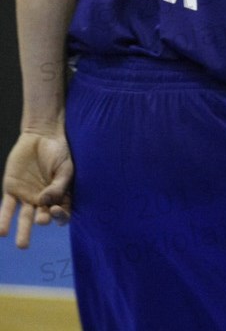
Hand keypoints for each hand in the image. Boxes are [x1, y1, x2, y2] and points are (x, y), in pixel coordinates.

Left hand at [1, 129, 73, 248]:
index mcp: (60, 196)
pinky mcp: (11, 190)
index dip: (60, 215)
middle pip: (43, 217)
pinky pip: (6, 207)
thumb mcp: (64, 168)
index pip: (62, 213)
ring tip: (22, 245)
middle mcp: (44, 200)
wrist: (41, 135)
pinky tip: (1, 232)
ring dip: (22, 231)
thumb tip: (46, 202)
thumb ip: (58, 186)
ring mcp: (27, 196)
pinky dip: (3, 219)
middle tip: (40, 220)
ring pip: (24, 217)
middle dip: (41, 221)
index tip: (56, 209)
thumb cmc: (59, 151)